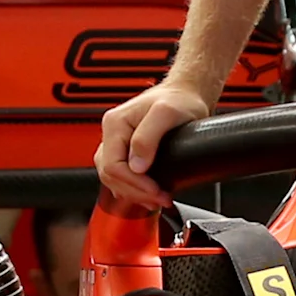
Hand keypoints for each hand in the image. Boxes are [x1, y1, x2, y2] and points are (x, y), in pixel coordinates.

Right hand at [96, 79, 213, 213]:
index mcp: (115, 124)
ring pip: (113, 179)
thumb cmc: (179, 100)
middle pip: (110, 175)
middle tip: (160, 199)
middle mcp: (112, 133)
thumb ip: (148, 137)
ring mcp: (118, 143)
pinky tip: (148, 195)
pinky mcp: (126, 151)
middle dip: (135, 192)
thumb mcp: (167, 114)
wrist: (185, 95)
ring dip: (134, 194)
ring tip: (156, 200)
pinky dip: (134, 189)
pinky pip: (121, 176)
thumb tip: (137, 165)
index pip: (112, 165)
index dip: (134, 183)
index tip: (155, 191)